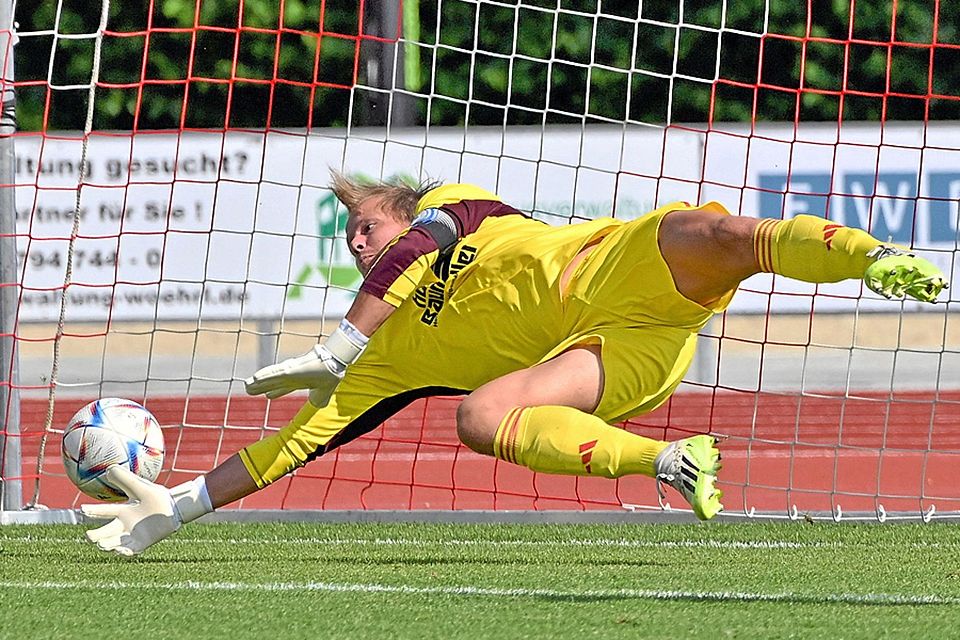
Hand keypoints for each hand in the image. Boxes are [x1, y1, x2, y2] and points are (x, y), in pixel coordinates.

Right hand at [81, 466, 180, 556]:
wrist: (175, 508)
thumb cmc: (158, 497)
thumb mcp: (140, 487)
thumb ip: (125, 479)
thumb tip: (108, 469)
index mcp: (123, 510)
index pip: (104, 511)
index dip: (93, 510)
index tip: (82, 509)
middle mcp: (124, 525)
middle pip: (105, 532)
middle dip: (95, 535)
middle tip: (89, 536)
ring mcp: (132, 535)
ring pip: (114, 543)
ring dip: (107, 545)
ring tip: (102, 545)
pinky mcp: (142, 543)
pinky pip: (131, 550)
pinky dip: (124, 552)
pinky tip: (120, 550)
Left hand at [244, 322, 366, 406]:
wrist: (334, 367)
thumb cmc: (330, 376)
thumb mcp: (322, 395)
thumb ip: (318, 399)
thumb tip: (319, 405)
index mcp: (300, 381)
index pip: (284, 387)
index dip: (275, 391)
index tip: (267, 395)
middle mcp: (292, 376)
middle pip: (272, 382)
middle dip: (261, 386)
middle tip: (248, 387)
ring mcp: (289, 373)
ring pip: (269, 378)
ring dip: (257, 383)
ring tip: (246, 384)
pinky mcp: (289, 370)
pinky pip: (273, 374)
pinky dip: (263, 377)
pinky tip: (254, 379)